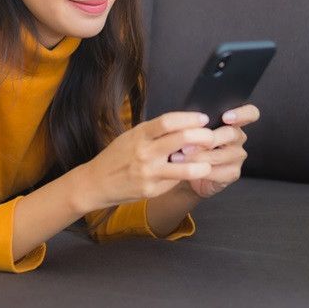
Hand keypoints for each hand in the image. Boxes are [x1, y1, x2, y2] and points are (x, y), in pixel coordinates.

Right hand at [80, 111, 215, 210]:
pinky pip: (175, 181)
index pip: (169, 121)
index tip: (202, 118)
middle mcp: (145, 152)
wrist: (97, 182)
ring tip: (208, 161)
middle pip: (182, 139)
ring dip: (202, 162)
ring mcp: (149, 172)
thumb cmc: (117, 156)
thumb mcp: (131, 136)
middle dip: (203, 137)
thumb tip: (183, 126)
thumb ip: (154, 133)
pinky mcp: (152, 190)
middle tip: (212, 137)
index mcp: (140, 134)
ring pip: (186, 167)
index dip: (190, 118)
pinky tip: (191, 173)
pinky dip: (186, 176)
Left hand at [178, 104, 259, 198]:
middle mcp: (238, 137)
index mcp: (232, 121)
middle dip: (209, 138)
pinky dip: (200, 170)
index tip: (226, 117)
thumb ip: (196, 122)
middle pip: (232, 133)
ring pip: (222, 154)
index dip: (242, 114)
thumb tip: (188, 119)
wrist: (192, 169)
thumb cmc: (193, 143)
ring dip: (198, 156)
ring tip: (180, 156)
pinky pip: (218, 171)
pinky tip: (188, 168)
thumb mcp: (193, 129)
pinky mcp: (233, 173)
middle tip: (187, 144)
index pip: (250, 113)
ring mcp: (238, 156)